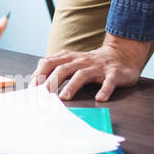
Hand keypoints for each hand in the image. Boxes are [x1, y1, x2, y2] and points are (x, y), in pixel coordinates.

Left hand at [32, 33, 148, 101]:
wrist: (121, 55)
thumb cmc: (91, 63)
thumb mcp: (72, 63)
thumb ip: (56, 70)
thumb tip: (37, 84)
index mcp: (69, 58)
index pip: (49, 63)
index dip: (40, 74)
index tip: (32, 87)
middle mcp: (81, 61)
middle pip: (63, 68)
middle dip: (52, 80)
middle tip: (44, 93)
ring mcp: (97, 67)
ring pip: (82, 75)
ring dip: (72, 86)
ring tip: (64, 97)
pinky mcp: (113, 73)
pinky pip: (108, 81)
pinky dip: (104, 89)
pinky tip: (100, 98)